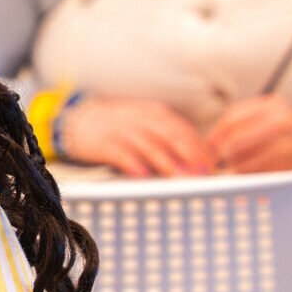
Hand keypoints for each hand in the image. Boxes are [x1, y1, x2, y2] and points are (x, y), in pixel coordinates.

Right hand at [59, 97, 212, 176]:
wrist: (80, 120)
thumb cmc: (121, 127)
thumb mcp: (146, 123)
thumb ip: (168, 137)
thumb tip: (197, 159)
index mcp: (155, 113)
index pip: (182, 129)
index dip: (198, 147)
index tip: (211, 165)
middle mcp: (140, 119)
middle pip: (169, 135)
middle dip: (187, 154)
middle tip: (200, 173)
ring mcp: (121, 130)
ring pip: (148, 145)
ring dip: (165, 162)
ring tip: (178, 177)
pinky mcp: (104, 143)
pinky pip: (120, 153)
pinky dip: (132, 163)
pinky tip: (143, 175)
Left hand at [205, 95, 291, 171]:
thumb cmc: (284, 127)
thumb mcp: (268, 112)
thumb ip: (241, 118)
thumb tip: (211, 142)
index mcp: (274, 106)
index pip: (233, 118)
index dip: (218, 132)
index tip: (212, 142)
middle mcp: (282, 124)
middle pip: (235, 141)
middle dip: (223, 151)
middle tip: (221, 155)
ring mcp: (287, 147)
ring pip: (243, 161)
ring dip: (234, 165)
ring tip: (237, 163)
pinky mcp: (288, 167)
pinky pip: (255, 174)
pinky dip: (247, 174)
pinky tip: (250, 170)